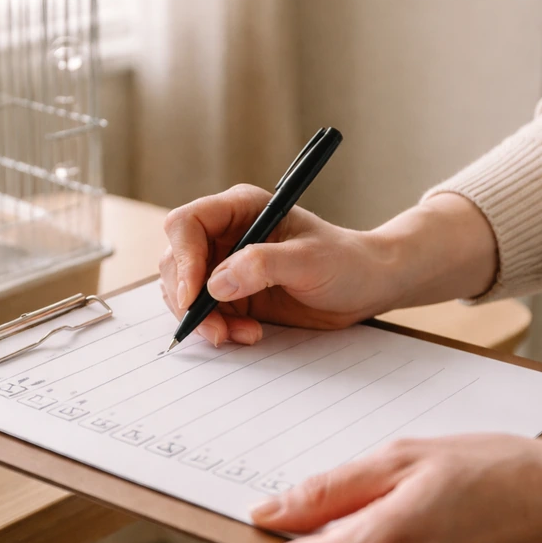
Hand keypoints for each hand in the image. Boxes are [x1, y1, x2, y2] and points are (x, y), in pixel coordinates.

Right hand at [159, 184, 401, 345]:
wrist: (365, 286)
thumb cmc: (345, 261)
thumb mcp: (309, 261)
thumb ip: (263, 266)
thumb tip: (216, 282)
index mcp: (240, 208)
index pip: (187, 224)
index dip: (183, 258)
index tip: (194, 295)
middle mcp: (224, 233)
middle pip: (176, 261)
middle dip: (188, 299)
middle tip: (215, 329)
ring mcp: (223, 264)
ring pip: (183, 291)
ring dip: (203, 319)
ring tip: (238, 335)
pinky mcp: (230, 294)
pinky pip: (204, 312)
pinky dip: (216, 328)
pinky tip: (246, 335)